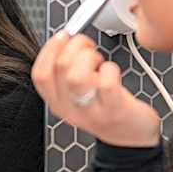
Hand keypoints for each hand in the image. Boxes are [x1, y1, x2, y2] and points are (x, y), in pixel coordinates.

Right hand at [32, 31, 160, 146]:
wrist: (132, 135)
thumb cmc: (106, 107)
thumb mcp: (77, 94)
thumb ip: (68, 70)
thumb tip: (66, 39)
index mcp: (57, 103)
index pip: (40, 74)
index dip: (50, 49)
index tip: (63, 36)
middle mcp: (70, 109)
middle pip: (60, 67)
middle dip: (77, 45)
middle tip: (88, 46)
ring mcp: (91, 112)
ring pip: (77, 76)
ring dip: (90, 58)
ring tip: (99, 62)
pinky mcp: (113, 110)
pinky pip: (106, 82)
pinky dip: (111, 68)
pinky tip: (113, 72)